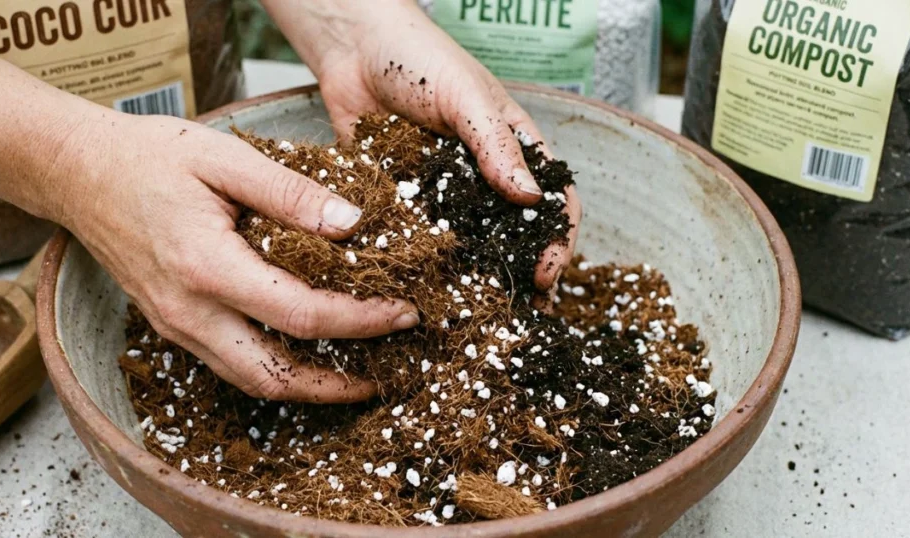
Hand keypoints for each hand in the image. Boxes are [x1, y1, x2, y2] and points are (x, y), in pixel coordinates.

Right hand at [56, 112, 419, 402]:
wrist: (77, 172)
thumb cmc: (149, 157)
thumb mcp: (225, 158)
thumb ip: (291, 192)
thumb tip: (352, 223)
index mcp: (208, 267)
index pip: (302, 315)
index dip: (361, 320)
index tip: (401, 311)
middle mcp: (189, 312)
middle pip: (276, 377)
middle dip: (338, 384)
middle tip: (386, 370)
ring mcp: (176, 326)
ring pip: (251, 381)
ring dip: (307, 387)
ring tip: (354, 374)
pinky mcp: (172, 325)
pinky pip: (229, 365)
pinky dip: (275, 371)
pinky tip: (304, 353)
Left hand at [268, 0, 581, 292]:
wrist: (352, 51)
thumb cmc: (418, 59)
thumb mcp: (466, 97)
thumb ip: (497, 145)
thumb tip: (531, 198)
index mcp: (513, 149)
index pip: (553, 202)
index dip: (557, 241)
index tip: (546, 275)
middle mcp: (483, 178)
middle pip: (514, 234)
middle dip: (521, 274)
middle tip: (520, 315)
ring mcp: (443, 193)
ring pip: (468, 246)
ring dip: (475, 280)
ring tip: (477, 316)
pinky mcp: (404, 202)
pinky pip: (419, 239)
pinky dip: (426, 266)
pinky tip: (425, 293)